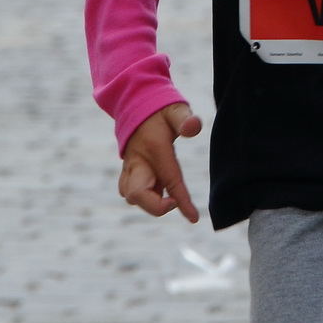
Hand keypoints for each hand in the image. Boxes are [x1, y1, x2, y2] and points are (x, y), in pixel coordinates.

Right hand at [119, 103, 204, 220]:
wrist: (135, 104)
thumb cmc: (160, 110)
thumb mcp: (176, 109)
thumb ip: (185, 118)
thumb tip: (194, 127)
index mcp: (154, 149)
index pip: (169, 180)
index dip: (181, 202)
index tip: (193, 218)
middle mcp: (137, 161)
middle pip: (136, 195)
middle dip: (155, 206)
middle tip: (174, 200)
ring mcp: (129, 167)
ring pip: (131, 196)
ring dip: (148, 201)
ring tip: (167, 194)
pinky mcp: (127, 170)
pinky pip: (130, 191)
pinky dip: (143, 196)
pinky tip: (158, 188)